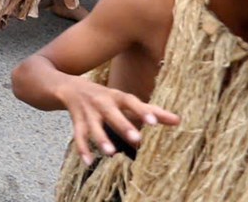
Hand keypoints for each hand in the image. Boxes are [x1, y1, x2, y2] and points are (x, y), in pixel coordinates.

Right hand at [56, 75, 178, 167]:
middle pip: (112, 114)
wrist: (69, 86)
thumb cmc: (105, 96)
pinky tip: (88, 162)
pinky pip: (78, 136)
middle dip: (123, 125)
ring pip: (93, 127)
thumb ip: (150, 111)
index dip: (142, 111)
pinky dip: (83, 149)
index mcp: (116, 97)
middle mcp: (101, 103)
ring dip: (101, 139)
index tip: (154, 122)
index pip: (131, 102)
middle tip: (136, 139)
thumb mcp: (125, 100)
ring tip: (111, 154)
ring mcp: (88, 112)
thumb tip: (178, 121)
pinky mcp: (76, 121)